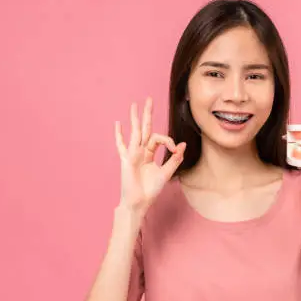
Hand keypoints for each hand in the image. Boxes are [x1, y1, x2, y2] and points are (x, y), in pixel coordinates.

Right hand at [115, 97, 185, 213]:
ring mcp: (132, 154)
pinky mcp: (126, 160)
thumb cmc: (151, 190)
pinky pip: (122, 145)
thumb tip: (183, 145)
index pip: (158, 138)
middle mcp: (140, 151)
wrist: (140, 202)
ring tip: (135, 105)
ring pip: (134, 132)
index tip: (175, 149)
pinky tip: (118, 124)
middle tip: (149, 99)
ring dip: (135, 119)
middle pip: (145, 129)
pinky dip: (119, 135)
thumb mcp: (166, 173)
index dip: (169, 141)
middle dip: (147, 114)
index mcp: (150, 154)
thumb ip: (174, 159)